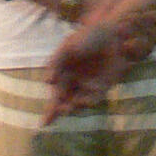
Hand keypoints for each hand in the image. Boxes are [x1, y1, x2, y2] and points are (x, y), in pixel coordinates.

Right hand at [42, 0, 155, 121]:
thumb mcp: (67, 47)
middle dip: (61, 110)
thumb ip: (55, 62)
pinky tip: (83, 101)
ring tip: (70, 106)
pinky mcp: (103, 87)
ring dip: (73, 107)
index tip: (44, 124)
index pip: (55, 97)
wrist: (111, 32)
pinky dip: (88, 102)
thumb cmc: (86, 37)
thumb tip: (48, 82)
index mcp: (63, 75)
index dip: (50, 111)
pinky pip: (94, 99)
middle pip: (65, 103)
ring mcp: (89, 86)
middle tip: (61, 110)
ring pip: (78, 104)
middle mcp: (75, 84)